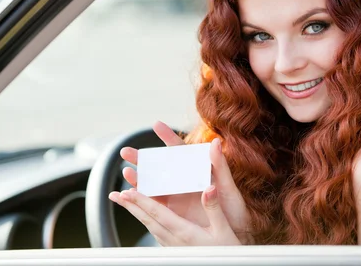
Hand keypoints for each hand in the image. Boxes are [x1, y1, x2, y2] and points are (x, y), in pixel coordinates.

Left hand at [109, 185, 240, 245]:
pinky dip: (148, 223)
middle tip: (116, 195)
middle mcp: (175, 240)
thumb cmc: (228, 253)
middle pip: (147, 220)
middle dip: (131, 207)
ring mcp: (174, 247)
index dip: (141, 202)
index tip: (127, 192)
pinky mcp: (176, 251)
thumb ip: (214, 208)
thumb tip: (208, 188)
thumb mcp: (225, 229)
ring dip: (137, 214)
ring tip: (126, 203)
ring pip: (150, 228)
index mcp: (184, 232)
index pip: (157, 214)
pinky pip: (157, 234)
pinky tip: (147, 220)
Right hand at [112, 121, 252, 244]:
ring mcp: (176, 197)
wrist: (235, 236)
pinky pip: (153, 204)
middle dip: (143, 158)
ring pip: (152, 184)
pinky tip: (128, 195)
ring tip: (126, 173)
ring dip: (138, 178)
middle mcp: (183, 182)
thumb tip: (215, 142)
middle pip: (159, 166)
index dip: (167, 137)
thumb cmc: (235, 210)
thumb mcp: (229, 188)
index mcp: (196, 172)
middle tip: (126, 152)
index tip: (156, 125)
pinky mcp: (171, 213)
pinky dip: (140, 199)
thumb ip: (220, 166)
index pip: (180, 151)